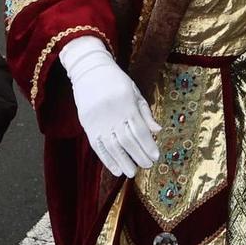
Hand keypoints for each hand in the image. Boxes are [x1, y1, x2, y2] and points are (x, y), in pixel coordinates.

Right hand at [59, 37, 159, 176]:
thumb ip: (145, 113)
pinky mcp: (87, 125)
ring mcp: (98, 120)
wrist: (89, 72)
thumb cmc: (116, 81)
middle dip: (138, 155)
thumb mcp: (134, 92)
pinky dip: (107, 159)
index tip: (155, 156)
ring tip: (132, 172)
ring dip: (123, 161)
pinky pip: (98, 146)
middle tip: (147, 166)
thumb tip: (158, 131)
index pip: (139, 129)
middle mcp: (112, 114)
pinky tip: (115, 169)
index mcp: (126, 104)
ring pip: (112, 146)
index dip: (148, 145)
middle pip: (127, 140)